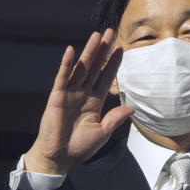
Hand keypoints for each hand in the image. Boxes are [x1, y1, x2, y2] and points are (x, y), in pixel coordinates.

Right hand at [23, 29, 133, 174]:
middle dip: (103, 50)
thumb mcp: (103, 132)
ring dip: (89, 51)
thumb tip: (131, 107)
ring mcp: (69, 93)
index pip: (106, 77)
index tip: (121, 49)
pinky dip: (67, 64)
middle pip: (95, 67)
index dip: (113, 63)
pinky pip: (62, 77)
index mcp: (94, 102)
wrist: (59, 157)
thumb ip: (115, 118)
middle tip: (110, 32)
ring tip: (96, 35)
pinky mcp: (57, 97)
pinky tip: (72, 50)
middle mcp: (82, 94)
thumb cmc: (79, 147)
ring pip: (81, 68)